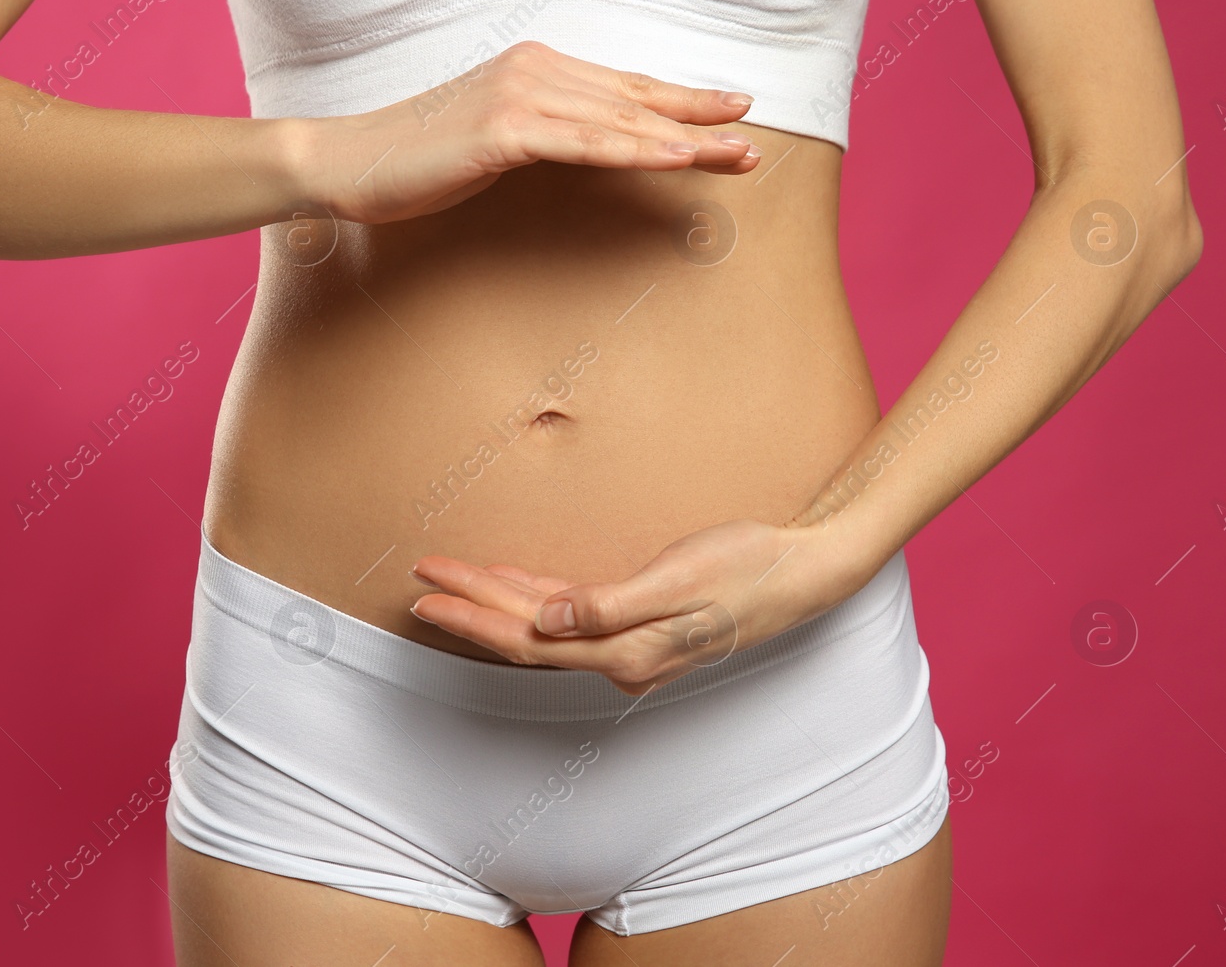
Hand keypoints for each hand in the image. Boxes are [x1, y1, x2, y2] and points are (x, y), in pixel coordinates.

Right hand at [301, 40, 762, 224]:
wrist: (349, 164)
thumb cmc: (417, 160)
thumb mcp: (492, 140)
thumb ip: (542, 135)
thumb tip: (587, 150)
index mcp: (535, 70)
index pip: (623, 88)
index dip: (681, 101)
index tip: (730, 112)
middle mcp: (534, 71)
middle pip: (633, 99)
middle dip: (698, 119)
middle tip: (753, 138)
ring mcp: (519, 97)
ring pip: (619, 121)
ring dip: (683, 139)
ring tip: (734, 154)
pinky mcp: (503, 132)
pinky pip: (584, 143)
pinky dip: (634, 150)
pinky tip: (675, 156)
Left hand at [409, 518, 878, 695]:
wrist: (806, 573)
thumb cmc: (750, 567)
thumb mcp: (681, 579)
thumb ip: (612, 605)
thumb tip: (550, 620)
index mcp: (626, 652)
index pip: (528, 638)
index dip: (474, 615)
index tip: (428, 592)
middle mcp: (622, 658)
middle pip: (525, 638)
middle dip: (469, 611)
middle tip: (419, 584)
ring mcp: (632, 645)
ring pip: (543, 629)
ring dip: (495, 605)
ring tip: (450, 582)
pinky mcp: (642, 622)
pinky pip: (571, 615)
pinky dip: (535, 595)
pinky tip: (513, 579)